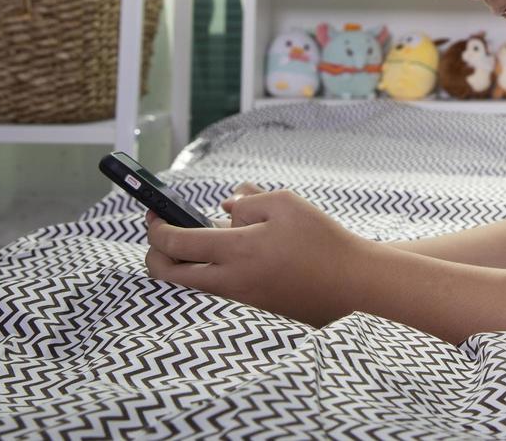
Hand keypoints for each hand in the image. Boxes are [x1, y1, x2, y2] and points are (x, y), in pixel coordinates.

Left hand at [144, 182, 363, 326]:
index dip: (155, 226)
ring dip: (187, 258)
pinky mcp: (255, 303)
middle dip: (153, 253)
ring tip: (208, 229)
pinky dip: (214, 265)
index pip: (175, 243)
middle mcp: (231, 279)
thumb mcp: (284, 203)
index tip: (152, 211)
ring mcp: (241, 295)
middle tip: (160, 230)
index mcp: (236, 251)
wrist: (352, 282)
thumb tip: (224, 210)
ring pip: (193, 280)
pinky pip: (220, 283)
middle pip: (168, 274)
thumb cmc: (321, 237)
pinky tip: (235, 244)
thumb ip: (247, 201)